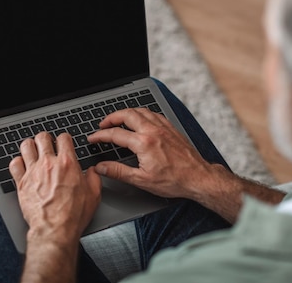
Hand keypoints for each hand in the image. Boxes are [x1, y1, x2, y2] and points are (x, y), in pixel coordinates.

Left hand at [10, 132, 100, 242]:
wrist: (54, 230)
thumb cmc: (73, 215)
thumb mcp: (94, 195)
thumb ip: (94, 178)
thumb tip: (92, 171)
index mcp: (67, 163)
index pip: (63, 137)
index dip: (64, 139)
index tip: (64, 143)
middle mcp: (49, 164)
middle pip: (42, 137)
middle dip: (46, 139)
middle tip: (47, 144)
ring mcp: (33, 172)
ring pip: (26, 146)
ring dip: (30, 146)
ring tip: (33, 151)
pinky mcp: (21, 183)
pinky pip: (14, 164)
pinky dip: (18, 162)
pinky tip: (23, 165)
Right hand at [88, 108, 216, 200]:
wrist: (198, 178)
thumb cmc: (174, 181)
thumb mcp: (142, 180)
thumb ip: (118, 172)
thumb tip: (102, 167)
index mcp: (143, 143)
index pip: (115, 134)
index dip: (100, 135)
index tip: (93, 138)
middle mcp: (153, 131)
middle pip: (127, 114)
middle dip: (111, 117)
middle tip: (103, 124)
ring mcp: (163, 127)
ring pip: (140, 110)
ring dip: (126, 112)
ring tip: (118, 119)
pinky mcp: (171, 128)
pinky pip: (153, 114)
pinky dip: (142, 113)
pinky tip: (140, 119)